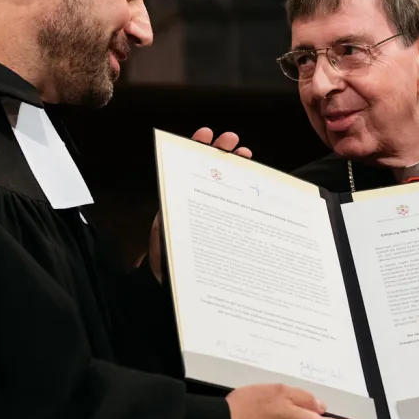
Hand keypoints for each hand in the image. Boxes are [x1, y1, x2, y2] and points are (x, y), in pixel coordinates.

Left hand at [148, 128, 253, 281]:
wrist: (174, 284)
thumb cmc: (167, 262)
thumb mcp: (164, 240)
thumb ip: (169, 224)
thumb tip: (172, 211)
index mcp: (177, 199)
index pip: (185, 167)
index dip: (195, 148)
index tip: (206, 134)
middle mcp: (193, 201)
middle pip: (207, 170)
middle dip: (219, 152)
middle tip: (232, 139)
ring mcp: (210, 211)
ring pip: (224, 184)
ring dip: (234, 166)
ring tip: (245, 153)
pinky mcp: (223, 225)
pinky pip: (235, 204)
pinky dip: (244, 192)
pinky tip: (254, 181)